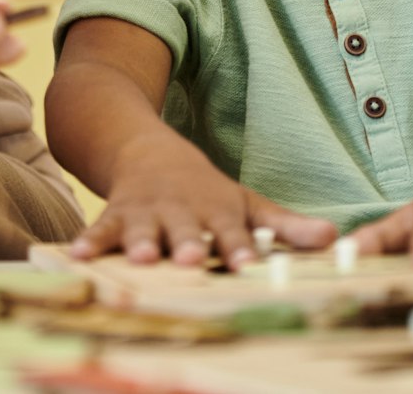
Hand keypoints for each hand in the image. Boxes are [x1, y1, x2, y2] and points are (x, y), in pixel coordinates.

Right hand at [70, 135, 334, 267]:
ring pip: (145, 228)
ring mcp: (147, 211)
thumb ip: (285, 226)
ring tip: (143, 258)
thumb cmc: (203, 189)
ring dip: (143, 242)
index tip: (248, 265)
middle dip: (189, 244)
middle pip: (187, 230)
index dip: (239, 248)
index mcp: (216, 210)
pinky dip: (90, 241)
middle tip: (192, 259)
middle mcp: (181, 211)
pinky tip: (78, 255)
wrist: (145, 147)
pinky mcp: (115, 213)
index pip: (232, 232)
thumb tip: (334, 239)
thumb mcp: (245, 202)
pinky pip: (102, 228)